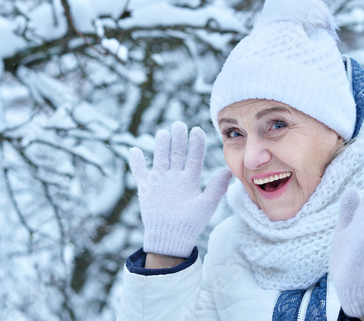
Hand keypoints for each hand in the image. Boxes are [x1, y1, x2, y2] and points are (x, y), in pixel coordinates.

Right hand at [129, 121, 231, 257]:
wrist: (170, 239)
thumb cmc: (191, 224)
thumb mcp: (205, 205)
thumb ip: (216, 188)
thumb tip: (228, 171)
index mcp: (190, 179)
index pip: (194, 157)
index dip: (196, 144)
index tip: (198, 130)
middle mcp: (175, 176)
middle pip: (176, 153)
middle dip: (178, 139)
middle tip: (179, 124)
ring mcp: (160, 180)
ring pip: (160, 157)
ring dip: (161, 145)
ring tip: (164, 133)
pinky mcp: (146, 187)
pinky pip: (140, 171)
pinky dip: (136, 162)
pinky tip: (135, 150)